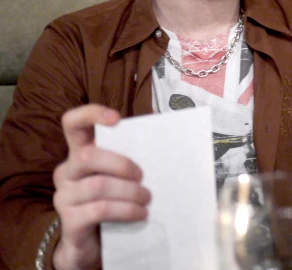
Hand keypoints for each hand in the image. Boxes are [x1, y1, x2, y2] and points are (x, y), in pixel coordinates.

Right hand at [51, 104, 150, 269]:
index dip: (91, 114)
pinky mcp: (70, 221)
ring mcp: (64, 197)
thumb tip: (161, 121)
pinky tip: (141, 214)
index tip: (117, 117)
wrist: (92, 243)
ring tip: (147, 198)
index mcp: (79, 153)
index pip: (72, 124)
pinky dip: (126, 210)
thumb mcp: (119, 174)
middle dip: (122, 164)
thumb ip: (132, 150)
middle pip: (88, 156)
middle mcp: (66, 172)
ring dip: (130, 192)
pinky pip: (100, 210)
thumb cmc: (111, 199)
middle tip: (142, 176)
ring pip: (98, 185)